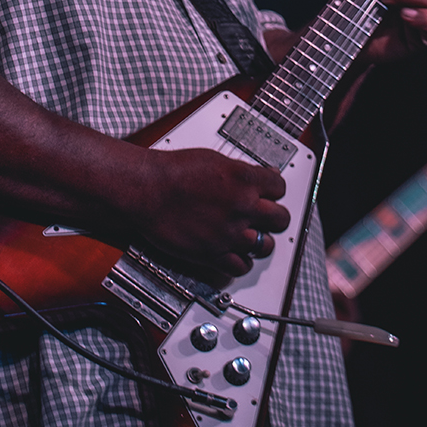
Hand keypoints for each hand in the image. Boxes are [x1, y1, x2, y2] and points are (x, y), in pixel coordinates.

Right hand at [132, 147, 290, 279]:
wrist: (147, 189)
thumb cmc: (172, 171)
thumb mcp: (213, 159)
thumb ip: (239, 171)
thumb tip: (253, 177)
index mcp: (243, 179)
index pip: (279, 187)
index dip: (275, 190)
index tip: (270, 193)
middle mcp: (242, 206)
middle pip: (279, 219)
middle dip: (274, 217)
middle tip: (268, 217)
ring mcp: (229, 232)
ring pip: (264, 246)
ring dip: (260, 241)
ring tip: (251, 236)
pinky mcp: (213, 253)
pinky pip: (241, 267)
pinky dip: (241, 263)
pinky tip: (236, 255)